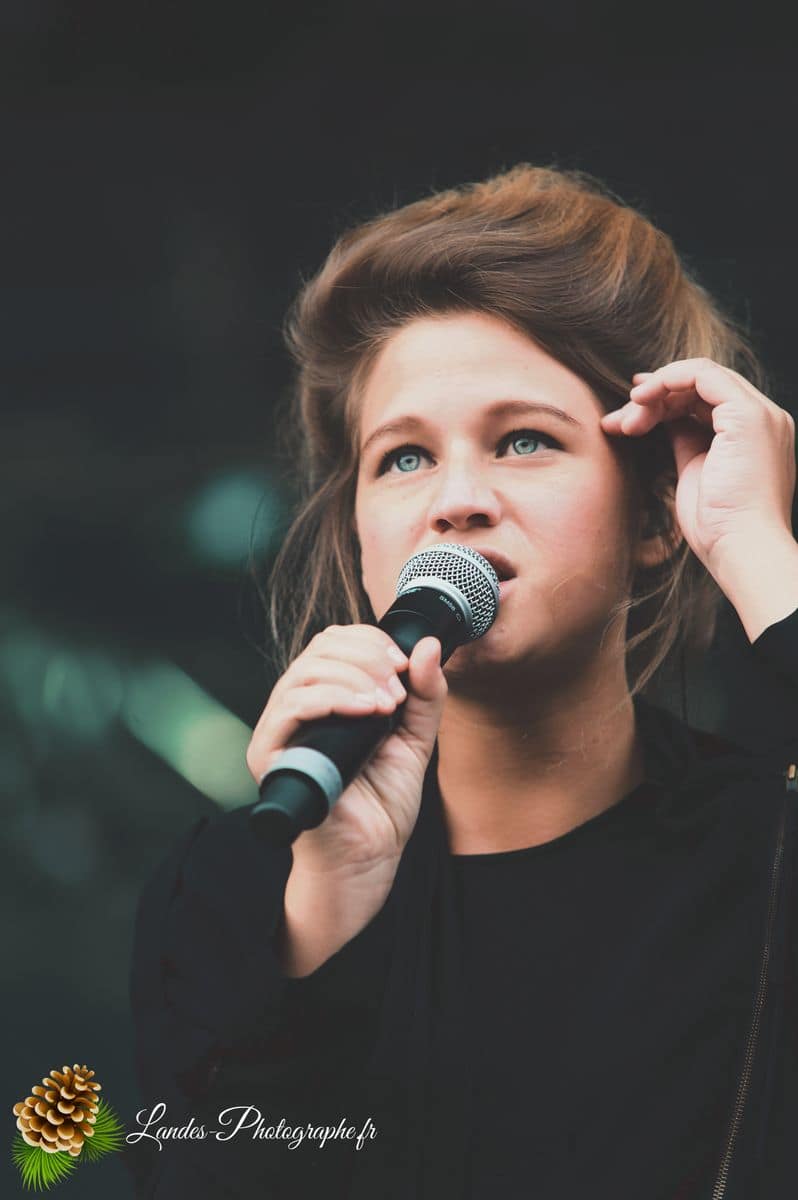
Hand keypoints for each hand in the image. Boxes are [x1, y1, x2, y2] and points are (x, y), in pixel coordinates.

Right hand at [246, 625, 446, 874]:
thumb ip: (424, 693)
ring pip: (306, 671)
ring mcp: (279, 729)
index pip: (335, 642)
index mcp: (327, 696)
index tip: (405, 665)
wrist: (368, 858)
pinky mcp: (268, 754)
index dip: (371, 641)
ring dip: (355, 677)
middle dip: (368, 657)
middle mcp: (297, 706)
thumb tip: (427, 645)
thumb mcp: (415, 737)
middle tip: (398, 690)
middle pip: (320, 648)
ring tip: (388, 705)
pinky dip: (333, 699)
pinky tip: (367, 711)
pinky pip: (291, 707)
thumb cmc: (382, 803)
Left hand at [600, 358, 795, 578]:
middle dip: (654, 398)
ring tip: (626, 423)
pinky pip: (703, 375)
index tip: (631, 409)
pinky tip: (641, 398)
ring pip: (699, 376)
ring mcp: (758, 415)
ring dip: (655, 393)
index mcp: (754, 434)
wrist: (740, 548)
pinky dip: (668, 379)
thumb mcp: (695, 473)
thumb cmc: (718, 527)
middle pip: (701, 387)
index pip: (708, 399)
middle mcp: (763, 419)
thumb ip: (686, 441)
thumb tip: (663, 420)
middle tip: (620, 422)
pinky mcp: (747, 416)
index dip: (666, 398)